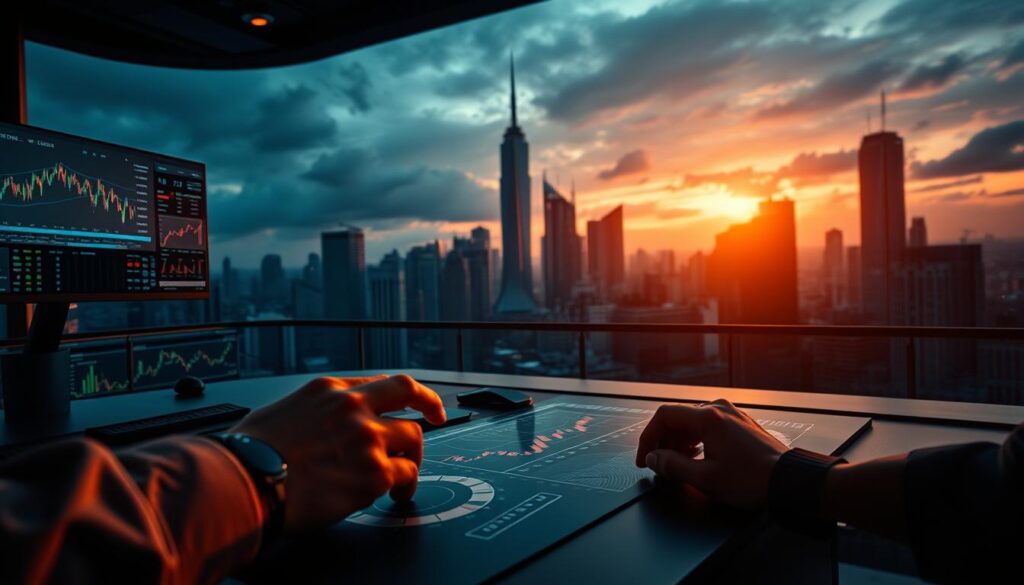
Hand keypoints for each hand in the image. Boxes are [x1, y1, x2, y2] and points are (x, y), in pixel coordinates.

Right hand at [229, 374, 445, 532]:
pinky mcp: (374, 472)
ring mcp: (367, 438)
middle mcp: (352, 407)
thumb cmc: (248, 454)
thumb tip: (315, 427)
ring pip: (413, 438)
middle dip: (428, 407)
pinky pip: (406, 475)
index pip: (380, 382)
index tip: (415, 400)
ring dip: (412, 457)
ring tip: (403, 476)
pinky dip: (405, 486)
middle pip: (410, 394)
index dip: (403, 392)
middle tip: (437, 418)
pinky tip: (396, 495)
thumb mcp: (280, 412)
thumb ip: (310, 412)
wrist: (243, 481)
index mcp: (328, 390)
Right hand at [635, 399, 785, 507]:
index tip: (645, 458)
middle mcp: (718, 409)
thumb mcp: (705, 479)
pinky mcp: (739, 423)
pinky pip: (707, 426)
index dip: (648, 438)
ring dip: (678, 442)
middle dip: (663, 442)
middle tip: (659, 465)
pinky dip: (695, 440)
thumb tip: (653, 459)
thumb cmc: (753, 479)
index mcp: (708, 418)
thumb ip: (673, 466)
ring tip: (677, 465)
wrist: (790, 480)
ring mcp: (730, 414)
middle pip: (677, 418)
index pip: (664, 416)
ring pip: (691, 422)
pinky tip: (696, 458)